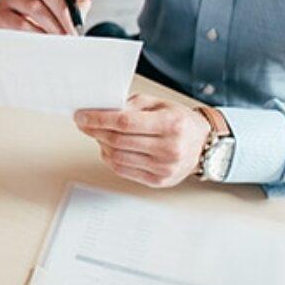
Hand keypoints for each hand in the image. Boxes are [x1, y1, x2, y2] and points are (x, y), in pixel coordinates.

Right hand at [0, 0, 94, 34]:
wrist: (23, 29)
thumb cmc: (49, 12)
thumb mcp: (69, 1)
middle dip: (64, 11)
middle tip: (74, 29)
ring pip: (34, 6)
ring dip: (53, 25)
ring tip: (62, 37)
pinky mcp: (0, 13)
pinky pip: (20, 23)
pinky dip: (37, 33)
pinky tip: (46, 39)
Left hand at [74, 94, 210, 187]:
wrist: (203, 145)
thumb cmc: (179, 121)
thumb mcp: (158, 103)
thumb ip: (131, 105)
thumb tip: (102, 110)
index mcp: (171, 124)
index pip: (124, 122)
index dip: (98, 119)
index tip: (81, 116)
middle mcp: (169, 148)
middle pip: (118, 141)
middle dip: (95, 131)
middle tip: (84, 123)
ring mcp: (164, 168)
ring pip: (117, 157)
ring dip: (101, 145)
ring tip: (98, 135)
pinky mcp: (159, 181)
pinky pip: (123, 171)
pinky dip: (110, 158)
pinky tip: (109, 148)